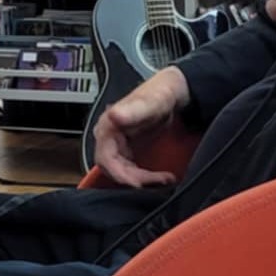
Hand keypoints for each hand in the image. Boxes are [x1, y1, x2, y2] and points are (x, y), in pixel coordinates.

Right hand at [92, 66, 188, 187]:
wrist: (170, 91)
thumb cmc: (159, 93)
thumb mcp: (149, 102)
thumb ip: (133, 110)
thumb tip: (114, 116)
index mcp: (108, 126)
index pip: (105, 159)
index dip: (119, 174)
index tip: (138, 184)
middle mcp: (108, 137)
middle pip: (112, 169)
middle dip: (134, 179)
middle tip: (158, 181)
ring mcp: (116, 144)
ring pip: (120, 172)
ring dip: (140, 179)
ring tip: (163, 178)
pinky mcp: (126, 150)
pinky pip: (128, 170)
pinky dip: (143, 176)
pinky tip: (159, 176)